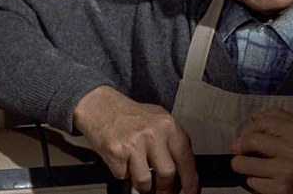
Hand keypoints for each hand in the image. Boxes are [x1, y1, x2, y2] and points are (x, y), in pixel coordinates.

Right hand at [73, 85, 198, 193]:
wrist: (102, 106)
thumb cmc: (132, 115)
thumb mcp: (159, 120)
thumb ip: (172, 142)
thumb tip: (184, 170)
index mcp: (168, 125)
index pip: (186, 159)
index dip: (190, 180)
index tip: (191, 192)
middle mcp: (153, 133)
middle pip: (167, 174)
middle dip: (166, 189)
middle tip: (163, 192)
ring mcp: (134, 143)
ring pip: (144, 182)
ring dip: (143, 186)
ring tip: (140, 174)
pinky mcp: (116, 152)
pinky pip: (124, 177)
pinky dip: (124, 174)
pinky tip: (124, 161)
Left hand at [229, 108, 292, 193]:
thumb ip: (279, 117)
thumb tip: (254, 116)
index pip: (262, 123)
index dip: (247, 129)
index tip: (243, 136)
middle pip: (250, 141)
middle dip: (238, 146)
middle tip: (237, 150)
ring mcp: (286, 171)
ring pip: (245, 164)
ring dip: (241, 165)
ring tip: (247, 165)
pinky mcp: (280, 190)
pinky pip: (252, 183)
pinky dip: (254, 181)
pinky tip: (264, 179)